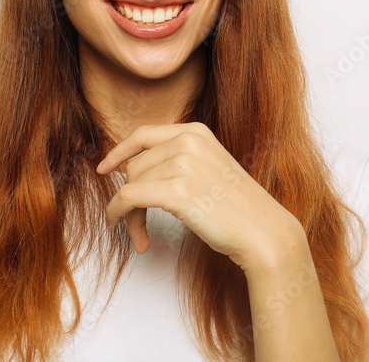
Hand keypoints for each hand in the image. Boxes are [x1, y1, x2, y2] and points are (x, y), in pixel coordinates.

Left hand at [95, 122, 303, 272]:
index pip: (143, 135)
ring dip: (129, 214)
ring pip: (130, 185)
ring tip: (140, 235)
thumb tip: (130, 167)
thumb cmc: (236, 208)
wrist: (264, 232)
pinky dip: (117, 213)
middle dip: (130, 195)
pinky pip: (128, 198)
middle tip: (136, 223)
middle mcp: (187, 141)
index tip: (104, 169)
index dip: (119, 152)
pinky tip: (121, 229)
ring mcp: (183, 164)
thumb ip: (176, 160)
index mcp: (195, 132)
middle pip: (134, 165)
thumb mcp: (208, 168)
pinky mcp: (177, 191)